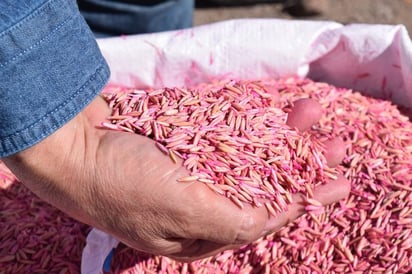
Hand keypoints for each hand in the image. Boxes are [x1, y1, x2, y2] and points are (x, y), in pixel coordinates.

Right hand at [3, 95, 349, 261]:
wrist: (72, 145)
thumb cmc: (121, 186)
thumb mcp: (182, 211)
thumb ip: (232, 221)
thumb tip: (272, 220)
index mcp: (200, 231)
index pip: (263, 218)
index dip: (303, 200)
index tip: (336, 184)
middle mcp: (199, 202)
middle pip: (261, 183)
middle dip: (301, 164)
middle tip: (337, 145)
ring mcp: (191, 168)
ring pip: (247, 153)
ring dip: (282, 135)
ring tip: (312, 114)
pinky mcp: (183, 141)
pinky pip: (227, 133)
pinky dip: (252, 123)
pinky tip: (275, 113)